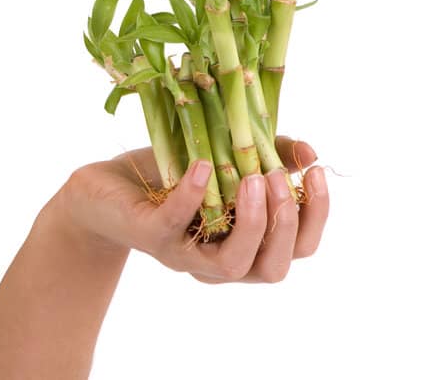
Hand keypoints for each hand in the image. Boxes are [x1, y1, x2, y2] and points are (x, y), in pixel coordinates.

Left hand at [54, 136, 329, 282]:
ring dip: (251, 224)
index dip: (316, 216)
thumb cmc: (170, 177)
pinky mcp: (150, 236)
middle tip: (278, 179)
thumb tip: (309, 152)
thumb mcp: (223, 161)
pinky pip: (174, 226)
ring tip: (254, 180)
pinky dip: (192, 198)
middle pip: (273, 268)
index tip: (317, 173)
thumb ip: (267, 155)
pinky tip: (204, 167)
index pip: (298, 249)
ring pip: (231, 266)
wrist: (104, 188)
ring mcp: (184, 254)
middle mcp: (218, 260)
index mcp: (245, 245)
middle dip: (285, 226)